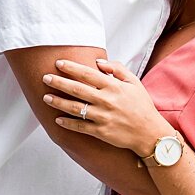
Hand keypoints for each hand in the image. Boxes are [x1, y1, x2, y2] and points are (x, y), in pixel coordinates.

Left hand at [42, 58, 167, 153]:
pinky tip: (57, 119)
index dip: (71, 68)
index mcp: (113, 87)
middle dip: (58, 82)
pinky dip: (67, 123)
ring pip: (75, 108)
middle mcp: (106, 101)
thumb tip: (98, 61)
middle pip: (77, 89)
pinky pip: (80, 127)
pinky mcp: (101, 132)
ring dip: (58, 102)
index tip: (58, 63)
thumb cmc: (142, 106)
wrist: (150, 133)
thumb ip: (117, 69)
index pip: (87, 74)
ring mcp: (103, 117)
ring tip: (45, 97)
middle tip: (45, 77)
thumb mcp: (134, 83)